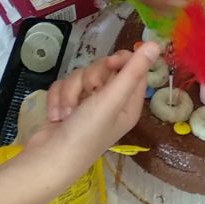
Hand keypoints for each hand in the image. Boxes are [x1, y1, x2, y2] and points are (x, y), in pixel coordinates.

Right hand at [29, 44, 160, 170]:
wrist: (47, 159)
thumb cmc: (85, 133)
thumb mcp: (112, 99)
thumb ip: (132, 71)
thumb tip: (156, 44)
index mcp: (128, 104)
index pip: (133, 68)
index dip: (121, 61)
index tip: (110, 63)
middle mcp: (110, 103)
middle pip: (104, 68)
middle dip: (90, 78)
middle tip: (89, 93)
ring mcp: (87, 105)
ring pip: (80, 76)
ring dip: (70, 91)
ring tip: (67, 113)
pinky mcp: (67, 105)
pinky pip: (64, 86)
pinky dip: (57, 98)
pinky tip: (56, 116)